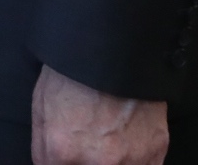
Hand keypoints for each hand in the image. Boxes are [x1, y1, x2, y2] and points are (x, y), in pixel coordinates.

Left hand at [30, 64, 166, 164]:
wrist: (114, 45)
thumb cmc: (73, 71)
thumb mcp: (41, 106)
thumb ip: (43, 148)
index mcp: (62, 148)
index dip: (61, 163)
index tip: (69, 155)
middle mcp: (98, 161)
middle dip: (87, 160)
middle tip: (91, 143)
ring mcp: (130, 159)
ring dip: (114, 162)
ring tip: (110, 142)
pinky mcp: (156, 151)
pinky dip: (137, 162)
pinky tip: (129, 147)